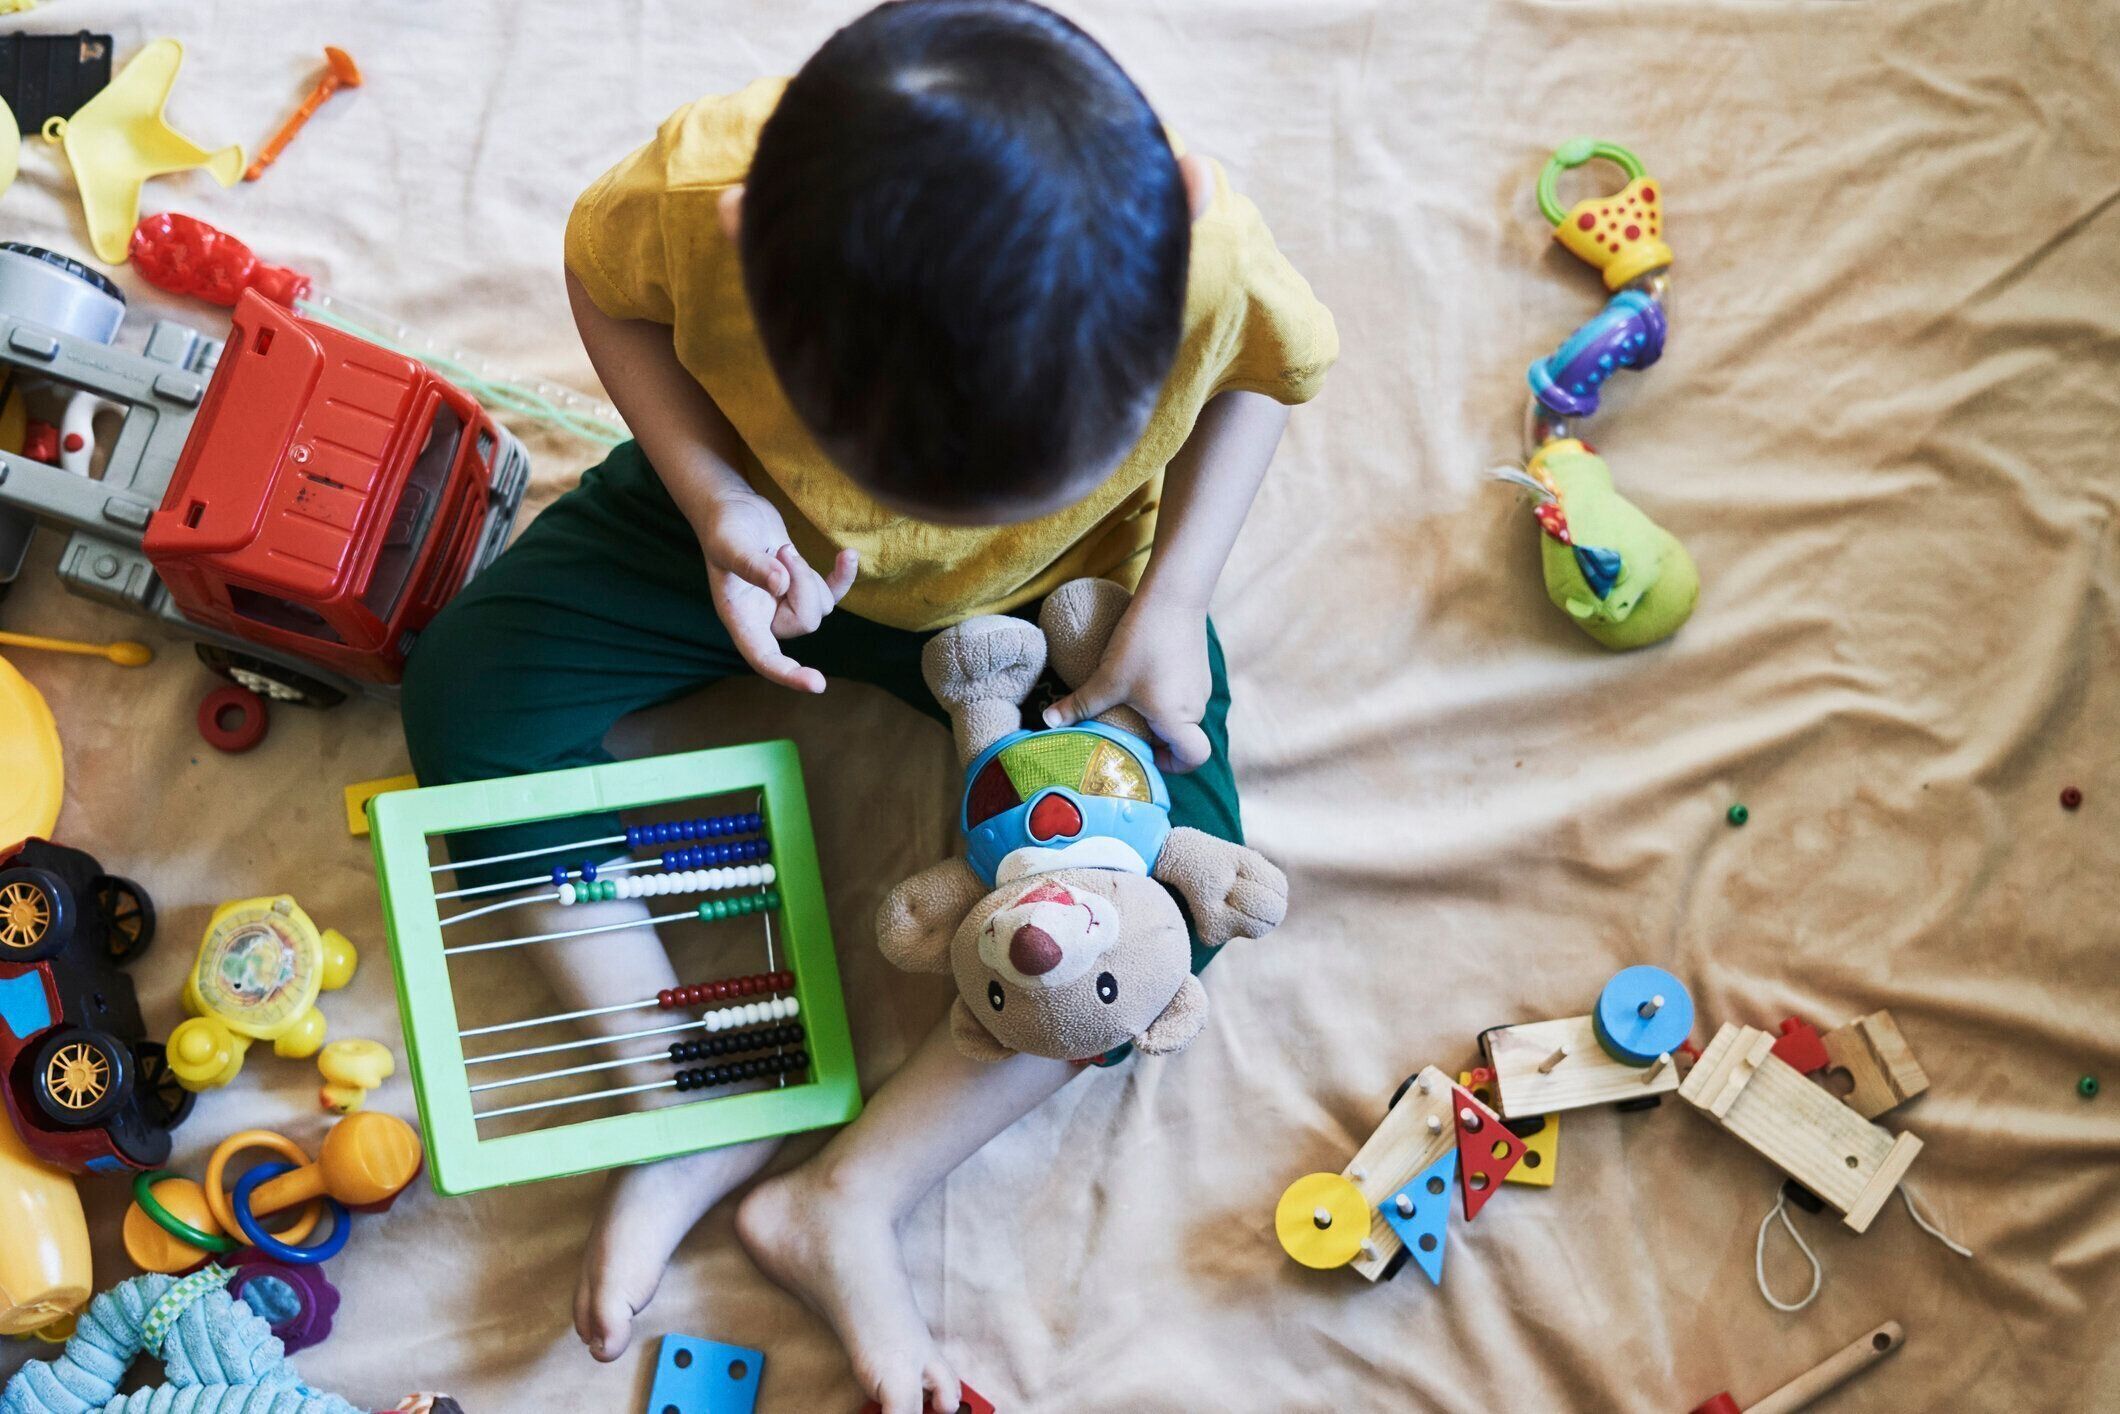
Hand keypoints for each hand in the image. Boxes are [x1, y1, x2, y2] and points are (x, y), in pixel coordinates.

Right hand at [696, 491, 857, 692]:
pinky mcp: (802, 586)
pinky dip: (842, 576)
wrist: (732, 507)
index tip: (817, 684)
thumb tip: (780, 586)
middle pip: (805, 623)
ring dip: (809, 575)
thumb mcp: (731, 543)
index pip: (763, 657)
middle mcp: (764, 617)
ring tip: (782, 546)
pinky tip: (848, 556)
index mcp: (740, 617)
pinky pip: (832, 594)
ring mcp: (784, 603)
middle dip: (803, 585)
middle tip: (782, 551)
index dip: (788, 674)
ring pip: (820, 608)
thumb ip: (752, 565)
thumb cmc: (724, 526)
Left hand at [1041, 592, 1212, 771]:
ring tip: (1129, 700)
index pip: (1193, 759)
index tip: (1148, 755)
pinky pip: (1182, 694)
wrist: (1173, 596)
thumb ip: (1079, 704)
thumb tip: (1047, 721)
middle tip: (1126, 729)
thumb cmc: (1143, 642)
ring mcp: (1200, 686)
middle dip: (1156, 739)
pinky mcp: (1198, 668)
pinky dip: (1165, 695)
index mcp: (1177, 718)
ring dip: (1158, 715)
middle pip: (1182, 738)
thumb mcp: (1107, 677)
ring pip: (1180, 715)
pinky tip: (1143, 675)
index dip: (1173, 765)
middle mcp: (1196, 707)